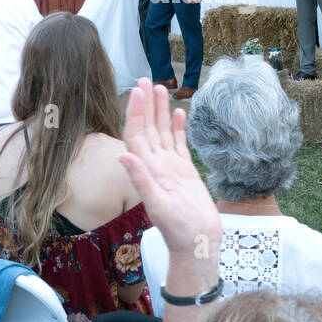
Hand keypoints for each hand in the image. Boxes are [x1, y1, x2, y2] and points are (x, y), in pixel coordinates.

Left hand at [117, 79, 223, 260]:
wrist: (198, 242)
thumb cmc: (179, 229)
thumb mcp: (158, 205)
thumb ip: (141, 180)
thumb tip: (123, 155)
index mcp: (148, 169)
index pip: (137, 134)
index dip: (135, 112)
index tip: (136, 90)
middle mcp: (156, 165)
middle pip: (148, 128)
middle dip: (146, 104)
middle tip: (146, 79)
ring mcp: (170, 167)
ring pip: (164, 132)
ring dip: (161, 111)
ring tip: (161, 88)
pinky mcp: (185, 171)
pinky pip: (179, 143)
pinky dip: (178, 127)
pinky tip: (179, 112)